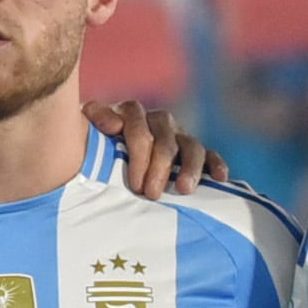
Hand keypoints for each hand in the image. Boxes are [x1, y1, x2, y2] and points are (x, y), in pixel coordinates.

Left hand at [86, 100, 226, 195]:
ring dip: (189, 167)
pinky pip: (210, 154)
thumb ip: (94, 122)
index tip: (133, 181)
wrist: (102, 161)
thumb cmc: (93, 152)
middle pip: (165, 136)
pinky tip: (220, 178)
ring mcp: (178, 135)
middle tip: (151, 193)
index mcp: (130, 113)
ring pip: (190, 144)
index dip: (137, 148)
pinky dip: (216, 164)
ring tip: (184, 190)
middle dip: (159, 166)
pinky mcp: (195, 152)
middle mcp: (157, 121)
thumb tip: (113, 125)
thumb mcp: (87, 136)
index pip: (136, 120)